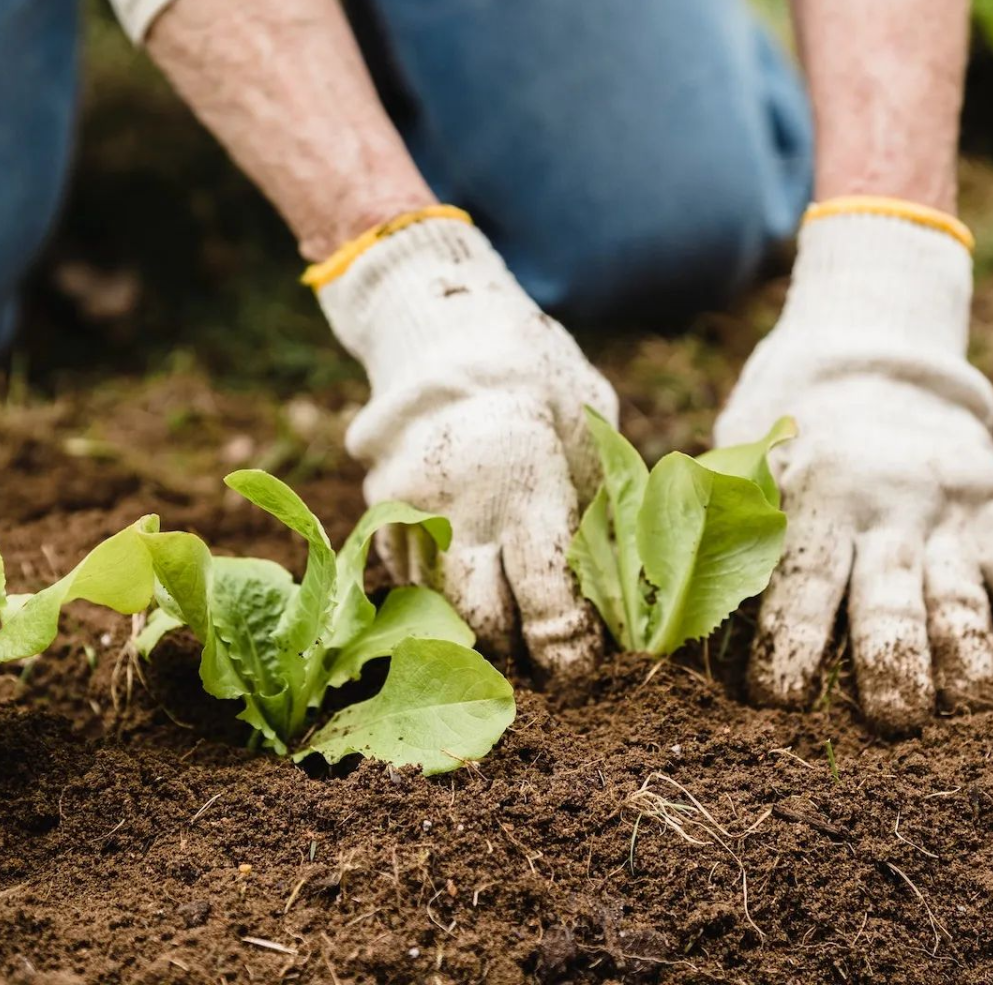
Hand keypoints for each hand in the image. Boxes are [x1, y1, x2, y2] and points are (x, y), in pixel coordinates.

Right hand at [317, 216, 613, 682]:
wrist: (446, 329)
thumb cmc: (537, 376)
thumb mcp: (588, 428)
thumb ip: (595, 504)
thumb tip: (615, 585)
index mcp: (525, 483)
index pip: (547, 600)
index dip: (567, 647)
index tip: (583, 663)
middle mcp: (460, 506)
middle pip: (482, 620)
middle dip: (517, 652)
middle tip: (543, 656)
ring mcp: (409, 508)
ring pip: (438, 606)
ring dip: (474, 628)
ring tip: (508, 628)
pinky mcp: (378, 507)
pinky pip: (408, 576)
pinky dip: (440, 591)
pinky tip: (468, 579)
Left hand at [716, 213, 992, 730]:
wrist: (873, 358)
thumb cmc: (787, 432)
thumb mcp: (741, 459)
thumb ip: (709, 525)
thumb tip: (656, 611)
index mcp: (810, 495)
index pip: (798, 582)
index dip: (787, 647)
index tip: (775, 700)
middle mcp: (882, 506)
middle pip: (887, 601)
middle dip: (889, 669)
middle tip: (889, 721)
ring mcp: (946, 510)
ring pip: (961, 598)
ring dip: (964, 660)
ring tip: (960, 701)